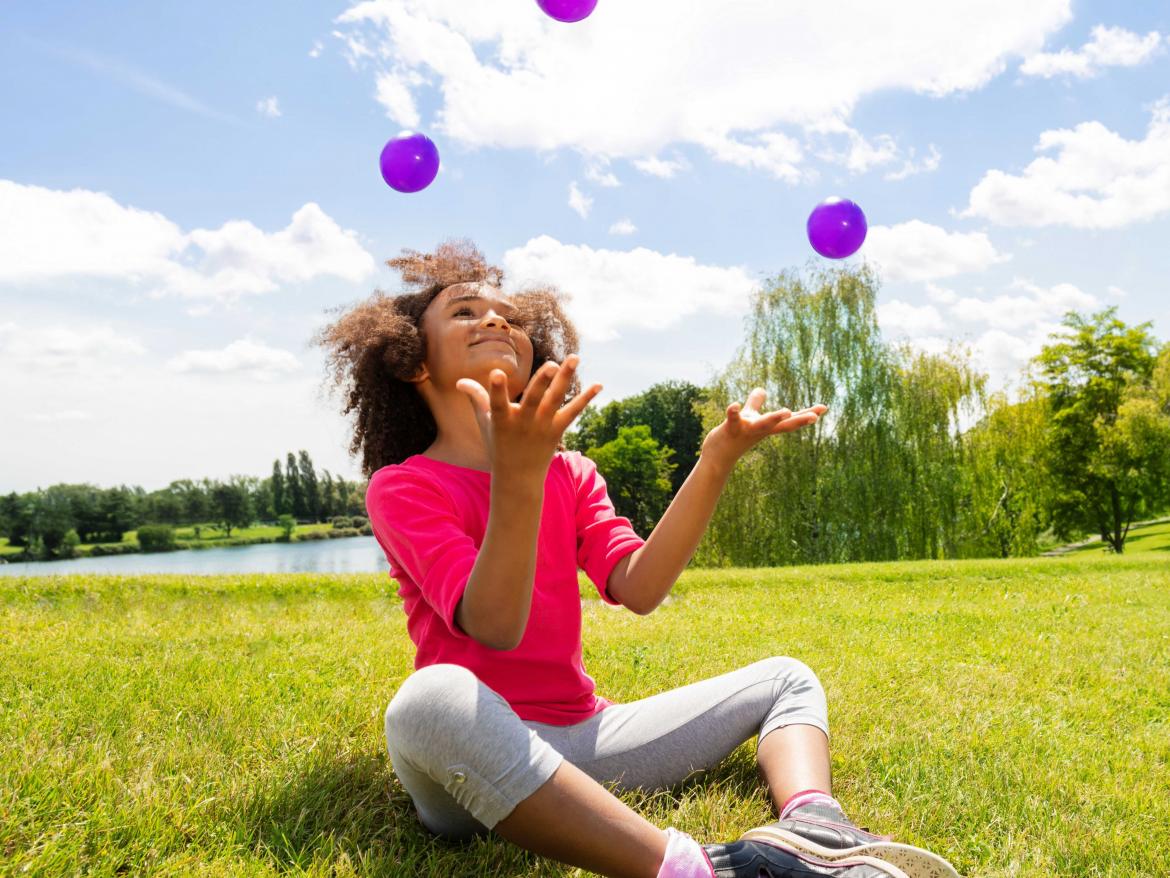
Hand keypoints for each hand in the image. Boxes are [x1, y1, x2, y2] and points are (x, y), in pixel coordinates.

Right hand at [456, 354, 600, 480]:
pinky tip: (599, 384)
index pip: (497, 403)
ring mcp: (543, 426)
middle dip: (543, 382)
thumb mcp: (484, 423)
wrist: (518, 477)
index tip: (496, 373)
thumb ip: (476, 399)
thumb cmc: (498, 445)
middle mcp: (524, 423)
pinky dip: (586, 398)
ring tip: (575, 357)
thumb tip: (460, 381)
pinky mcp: (558, 429)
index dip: (496, 389)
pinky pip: (573, 411)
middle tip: (552, 364)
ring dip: (566, 378)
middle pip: (534, 399)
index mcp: (502, 421)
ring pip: (556, 399)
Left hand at [701, 387, 826, 469]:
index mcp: (767, 427)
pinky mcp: (731, 430)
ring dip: (774, 418)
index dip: (806, 414)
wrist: (717, 457)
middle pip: (782, 425)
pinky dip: (733, 412)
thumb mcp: (748, 417)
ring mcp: (746, 431)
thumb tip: (762, 390)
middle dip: (798, 420)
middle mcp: (760, 430)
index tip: (824, 408)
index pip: (790, 420)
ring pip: (762, 425)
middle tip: (815, 417)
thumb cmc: (734, 437)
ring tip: (786, 411)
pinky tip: (734, 404)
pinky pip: (733, 420)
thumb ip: (755, 403)